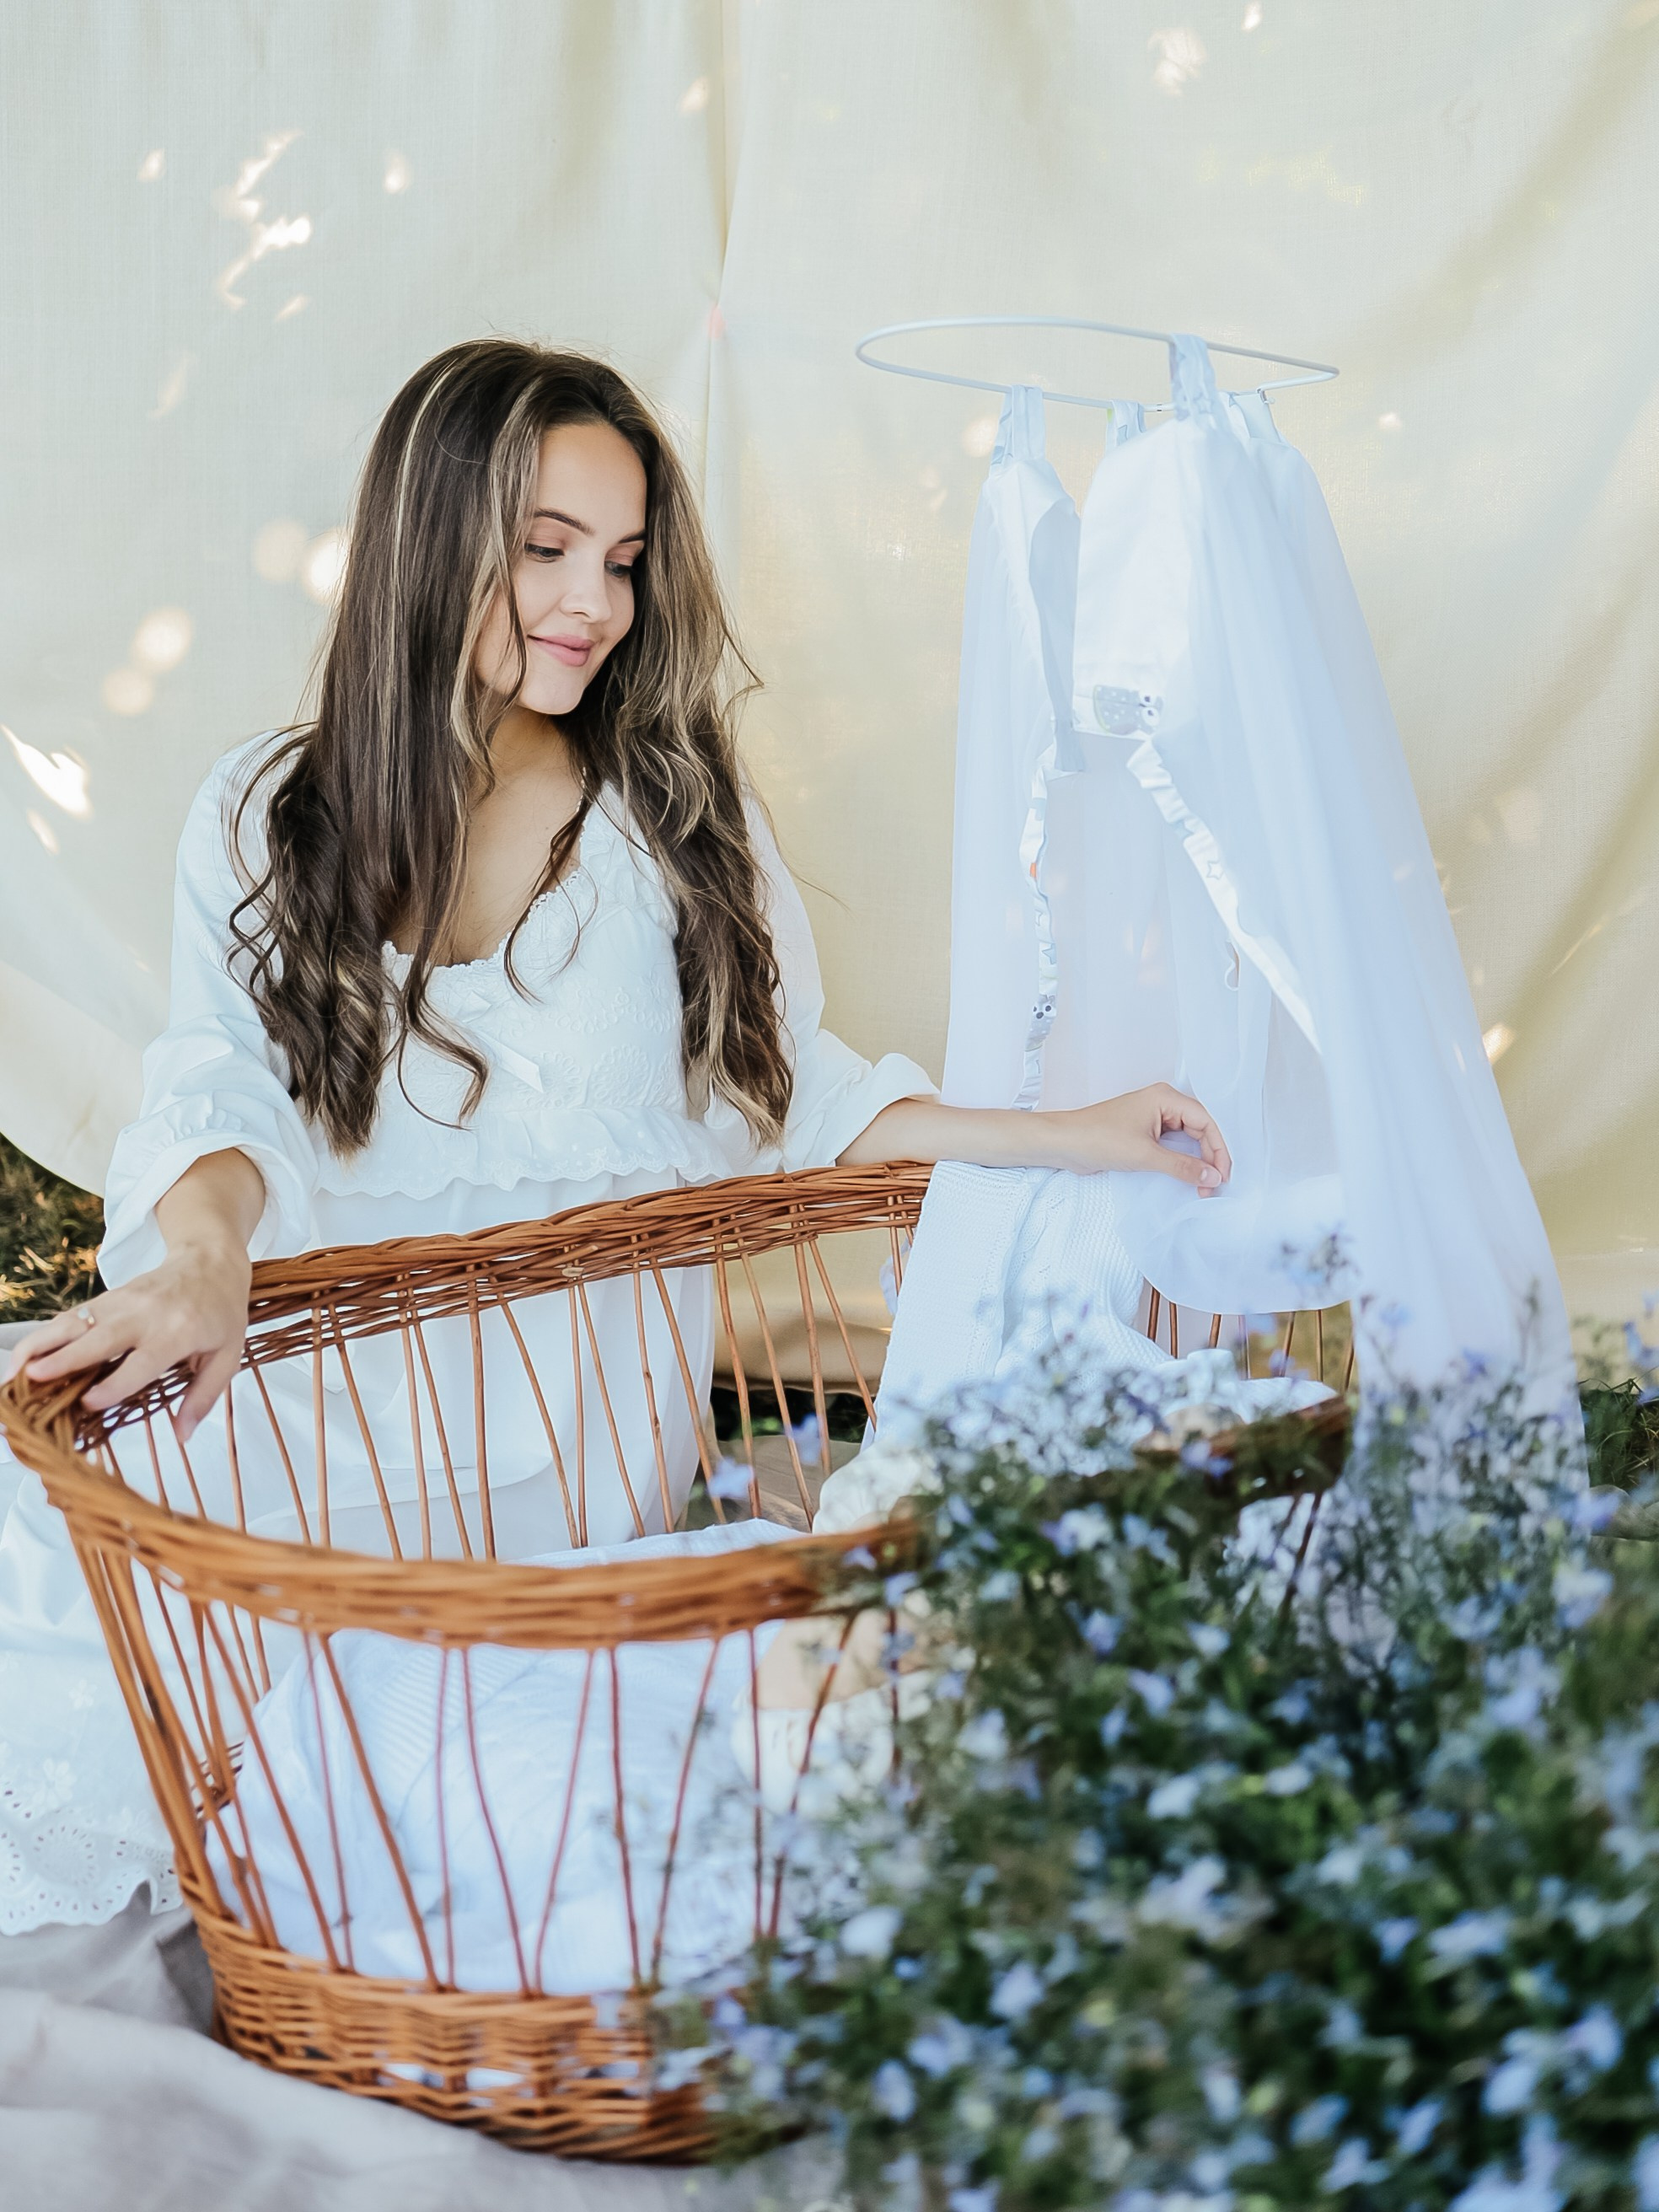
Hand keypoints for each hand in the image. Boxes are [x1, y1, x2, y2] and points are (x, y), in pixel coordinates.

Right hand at [4, 1240, 252, 1439]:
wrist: (211, 1261)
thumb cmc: (221, 1314)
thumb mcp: (227, 1356)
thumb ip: (204, 1396)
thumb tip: (183, 1436)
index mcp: (178, 1333)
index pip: (142, 1361)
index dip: (115, 1383)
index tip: (88, 1403)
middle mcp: (145, 1315)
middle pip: (99, 1337)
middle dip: (65, 1358)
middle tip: (33, 1379)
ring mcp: (122, 1302)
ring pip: (76, 1322)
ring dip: (42, 1344)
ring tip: (14, 1370)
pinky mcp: (108, 1297)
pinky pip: (73, 1317)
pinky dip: (46, 1335)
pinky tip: (25, 1355)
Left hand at [1037, 1084, 1232, 1193]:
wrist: (1063, 1143)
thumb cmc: (1098, 1138)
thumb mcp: (1145, 1155)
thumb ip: (1182, 1167)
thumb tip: (1212, 1177)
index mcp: (1165, 1098)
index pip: (1206, 1121)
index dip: (1219, 1149)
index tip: (1222, 1174)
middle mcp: (1162, 1104)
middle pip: (1200, 1130)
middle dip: (1209, 1157)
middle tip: (1213, 1185)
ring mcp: (1153, 1119)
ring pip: (1187, 1139)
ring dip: (1196, 1162)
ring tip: (1203, 1185)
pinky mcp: (1144, 1133)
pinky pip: (1172, 1146)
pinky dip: (1181, 1162)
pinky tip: (1187, 1178)